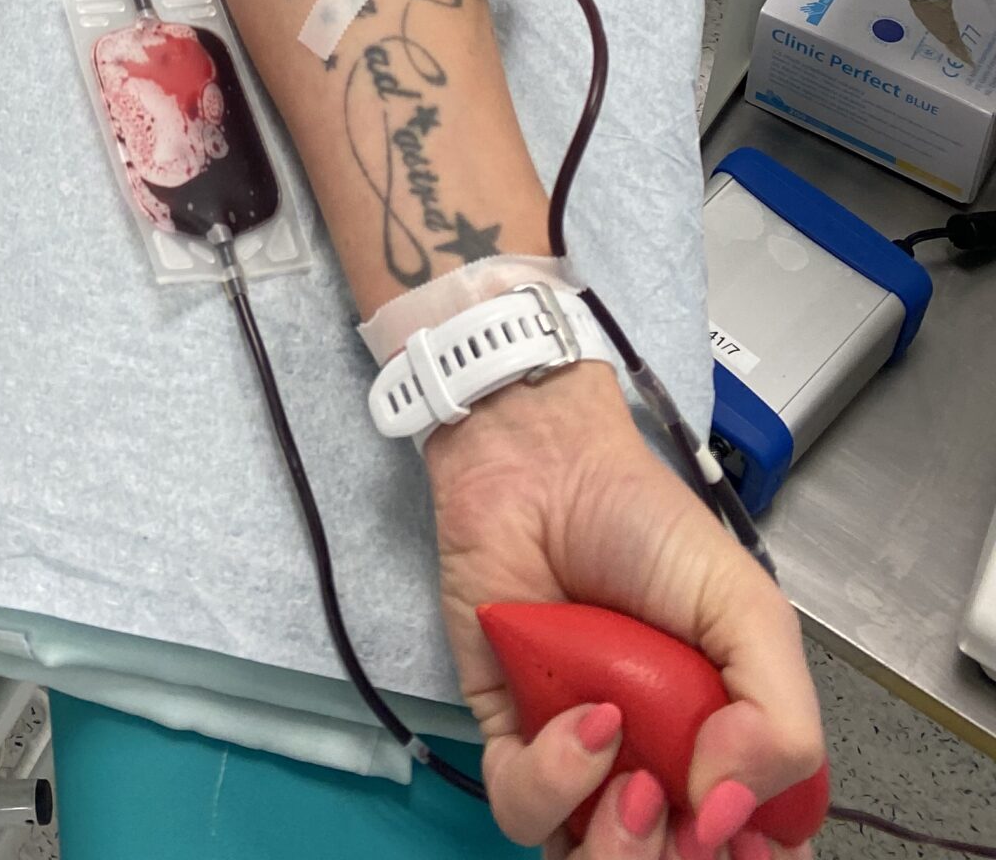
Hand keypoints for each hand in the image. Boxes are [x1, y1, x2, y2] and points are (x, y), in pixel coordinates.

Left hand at [421, 361, 825, 859]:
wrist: (544, 466)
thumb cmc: (648, 528)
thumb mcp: (750, 613)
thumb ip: (778, 722)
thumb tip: (727, 814)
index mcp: (729, 746)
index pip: (756, 846)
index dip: (755, 858)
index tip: (747, 841)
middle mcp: (657, 767)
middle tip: (689, 814)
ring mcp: (582, 760)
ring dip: (620, 851)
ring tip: (634, 783)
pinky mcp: (509, 736)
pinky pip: (525, 810)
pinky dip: (556, 781)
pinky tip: (583, 719)